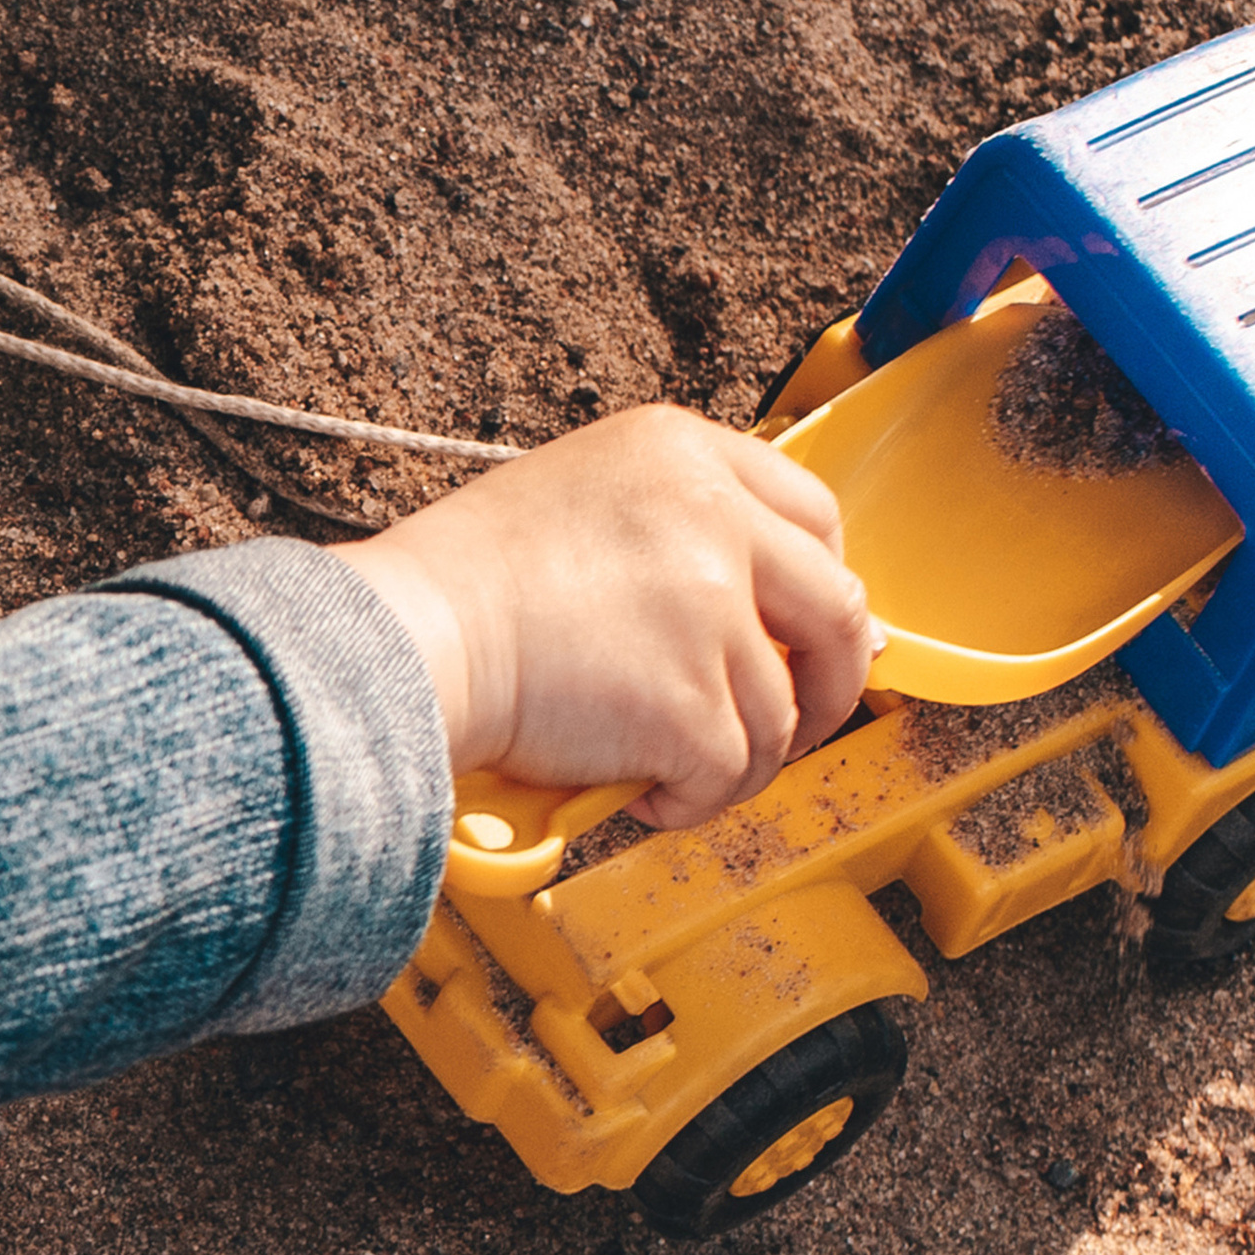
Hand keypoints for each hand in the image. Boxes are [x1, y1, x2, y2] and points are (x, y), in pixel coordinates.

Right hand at [337, 405, 876, 829]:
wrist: (415, 638)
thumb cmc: (468, 584)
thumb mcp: (589, 502)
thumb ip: (680, 535)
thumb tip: (761, 618)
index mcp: (687, 455)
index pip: (815, 516)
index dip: (825, 591)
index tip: (812, 639)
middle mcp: (715, 522)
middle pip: (838, 614)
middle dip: (831, 687)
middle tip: (792, 727)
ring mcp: (712, 614)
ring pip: (780, 716)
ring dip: (734, 761)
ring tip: (665, 768)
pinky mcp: (693, 705)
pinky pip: (731, 775)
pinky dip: (689, 800)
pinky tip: (638, 790)